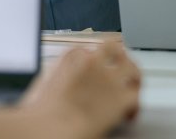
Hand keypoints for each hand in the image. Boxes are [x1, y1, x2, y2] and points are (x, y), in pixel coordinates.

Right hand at [19, 44, 140, 138]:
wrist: (49, 129)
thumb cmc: (38, 115)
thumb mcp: (39, 86)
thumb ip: (51, 79)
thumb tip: (51, 87)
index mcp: (71, 58)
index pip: (87, 48)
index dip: (92, 59)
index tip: (92, 68)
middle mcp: (93, 62)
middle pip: (113, 47)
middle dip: (118, 57)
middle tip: (120, 69)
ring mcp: (109, 79)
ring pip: (132, 66)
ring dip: (132, 76)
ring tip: (132, 87)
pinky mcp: (121, 98)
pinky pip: (136, 96)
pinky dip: (135, 105)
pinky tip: (129, 114)